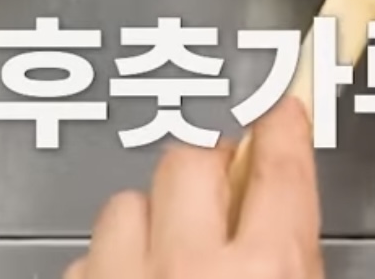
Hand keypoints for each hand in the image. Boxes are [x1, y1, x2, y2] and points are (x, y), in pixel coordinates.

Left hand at [65, 97, 323, 278]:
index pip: (280, 172)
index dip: (283, 131)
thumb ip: (289, 260)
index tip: (282, 111)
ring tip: (165, 257)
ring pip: (127, 203)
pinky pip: (86, 256)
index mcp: (266, 276)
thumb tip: (285, 221)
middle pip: (193, 162)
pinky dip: (107, 265)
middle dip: (206, 169)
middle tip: (220, 195)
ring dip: (147, 220)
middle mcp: (190, 269)